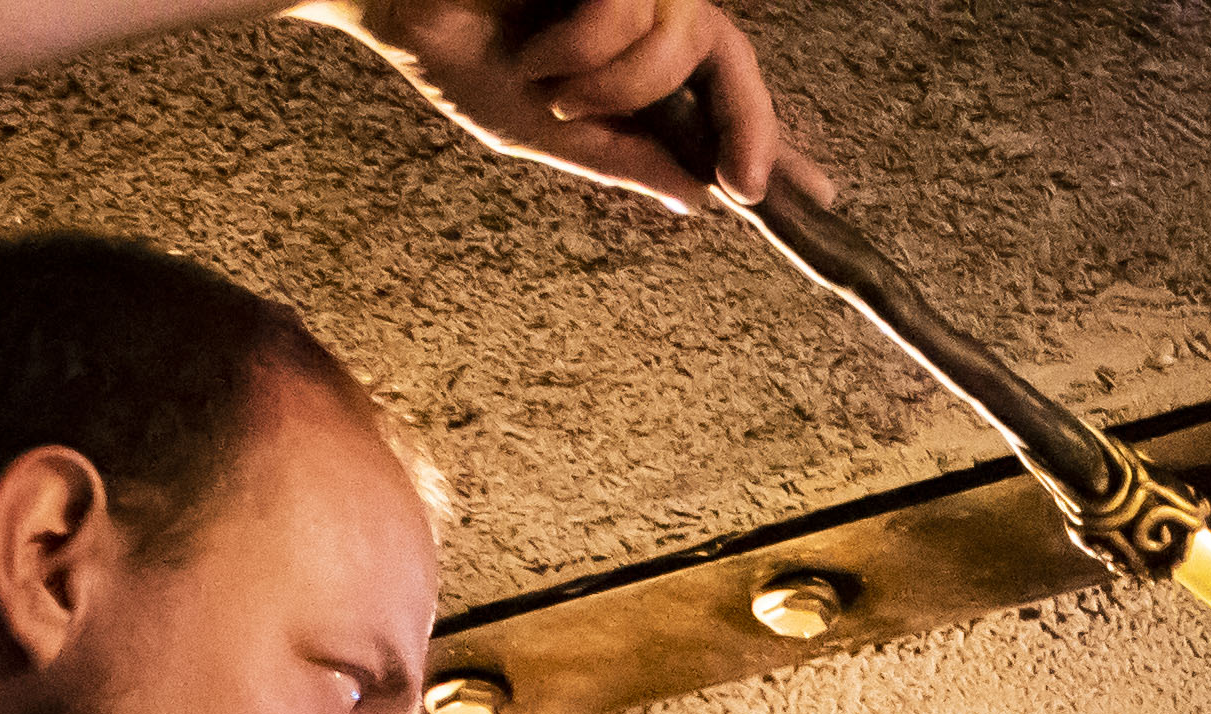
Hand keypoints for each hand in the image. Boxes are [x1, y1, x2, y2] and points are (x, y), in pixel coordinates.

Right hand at [307, 1, 782, 216]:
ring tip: (546, 82)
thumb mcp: (541, 129)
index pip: (721, 97)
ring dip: (611, 85)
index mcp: (636, 64)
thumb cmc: (454, 50)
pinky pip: (632, 12)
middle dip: (750, 129)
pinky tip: (535, 49)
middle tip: (743, 188)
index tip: (821, 195)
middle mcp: (644, 17)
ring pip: (680, 43)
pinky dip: (582, 48)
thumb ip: (620, 157)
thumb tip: (697, 197)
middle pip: (735, 61)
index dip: (771, 140)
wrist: (390, 1)